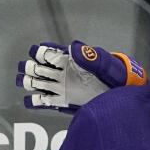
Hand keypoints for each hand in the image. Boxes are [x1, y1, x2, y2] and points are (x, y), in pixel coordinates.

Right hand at [16, 40, 134, 112]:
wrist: (121, 92)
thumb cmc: (113, 73)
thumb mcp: (105, 63)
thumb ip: (92, 57)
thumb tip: (74, 47)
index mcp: (69, 59)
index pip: (48, 52)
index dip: (40, 52)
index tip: (40, 55)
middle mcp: (61, 73)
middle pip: (38, 68)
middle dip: (30, 68)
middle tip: (34, 71)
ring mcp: (61, 88)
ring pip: (37, 84)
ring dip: (29, 83)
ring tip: (28, 83)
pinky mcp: (63, 102)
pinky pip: (45, 102)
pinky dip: (35, 102)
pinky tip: (31, 101)